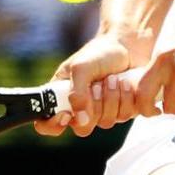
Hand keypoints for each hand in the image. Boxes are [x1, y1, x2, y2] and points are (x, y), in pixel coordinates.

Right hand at [36, 31, 150, 137]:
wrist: (128, 46)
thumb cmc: (99, 54)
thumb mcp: (81, 67)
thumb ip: (76, 93)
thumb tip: (81, 120)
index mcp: (61, 98)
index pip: (46, 124)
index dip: (53, 126)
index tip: (65, 115)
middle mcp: (80, 110)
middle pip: (82, 128)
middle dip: (93, 105)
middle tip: (97, 85)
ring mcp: (102, 113)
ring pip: (105, 122)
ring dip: (111, 97)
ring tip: (113, 77)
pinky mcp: (122, 111)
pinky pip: (124, 115)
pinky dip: (126, 97)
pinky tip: (125, 82)